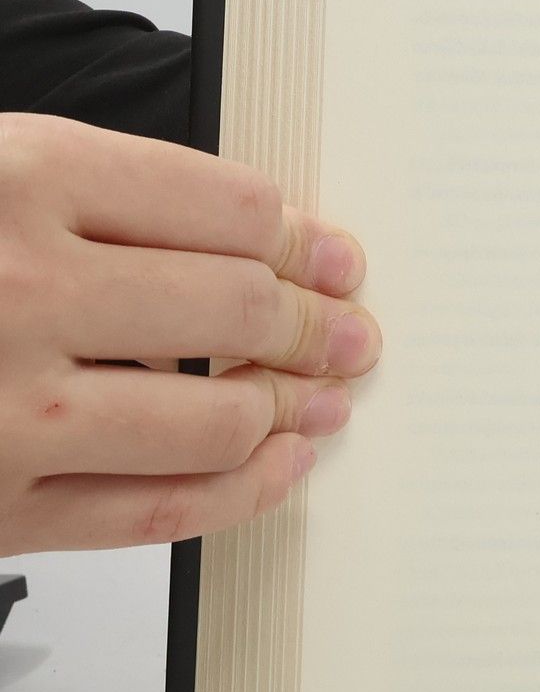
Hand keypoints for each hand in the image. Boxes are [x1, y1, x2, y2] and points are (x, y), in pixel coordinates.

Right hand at [0, 113, 379, 553]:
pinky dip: (237, 493)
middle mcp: (20, 288)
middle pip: (237, 308)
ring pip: (213, 416)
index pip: (227, 209)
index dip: (303, 237)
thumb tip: (264, 237)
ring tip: (325, 397)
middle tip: (353, 334)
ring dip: (290, 408)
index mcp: (21, 178)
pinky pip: (151, 513)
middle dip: (317, 325)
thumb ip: (103, 194)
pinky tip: (278, 466)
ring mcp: (4, 408)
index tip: (336, 258)